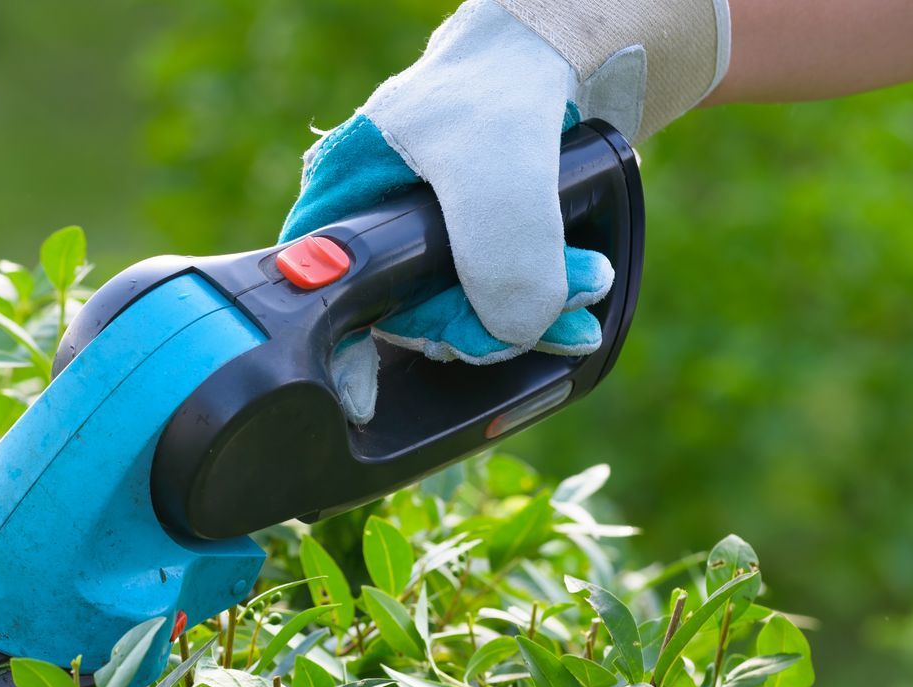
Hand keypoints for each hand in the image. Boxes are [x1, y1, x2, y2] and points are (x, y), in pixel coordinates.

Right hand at [283, 0, 722, 422]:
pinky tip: (578, 295)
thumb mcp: (499, 165)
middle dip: (485, 327)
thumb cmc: (503, 88)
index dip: (344, 360)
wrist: (568, 58)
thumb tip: (513, 333)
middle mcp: (371, 239)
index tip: (371, 402)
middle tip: (555, 312)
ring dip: (529, 318)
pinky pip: (498, 308)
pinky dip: (542, 309)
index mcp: (337, 211)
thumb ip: (501, 251)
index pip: (326, 306)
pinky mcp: (473, 258)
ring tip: (586, 286)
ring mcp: (422, 253)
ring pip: (461, 319)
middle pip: (407, 324)